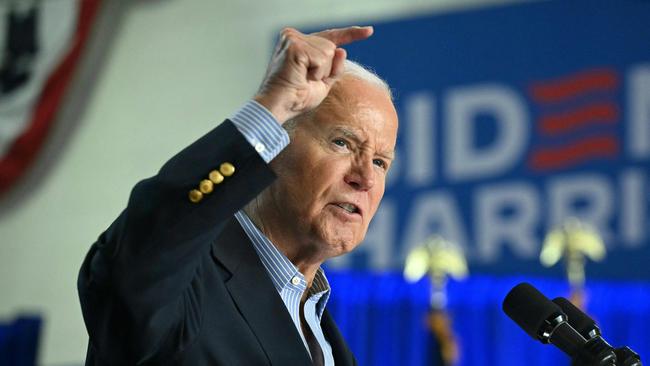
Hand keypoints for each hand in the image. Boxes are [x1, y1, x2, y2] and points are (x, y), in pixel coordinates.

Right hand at [254, 26, 372, 123]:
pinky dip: (316, 72)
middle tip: (306, 81)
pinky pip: (321, 58)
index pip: (330, 36)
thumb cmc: (297, 98)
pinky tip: (301, 77)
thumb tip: (342, 50)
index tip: (369, 31)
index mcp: (300, 43)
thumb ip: (334, 67)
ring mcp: (293, 39)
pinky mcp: (294, 45)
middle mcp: (294, 36)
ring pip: (328, 51)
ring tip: (302, 79)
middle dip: (326, 69)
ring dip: (320, 71)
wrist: (279, 107)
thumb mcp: (323, 82)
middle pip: (331, 46)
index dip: (351, 34)